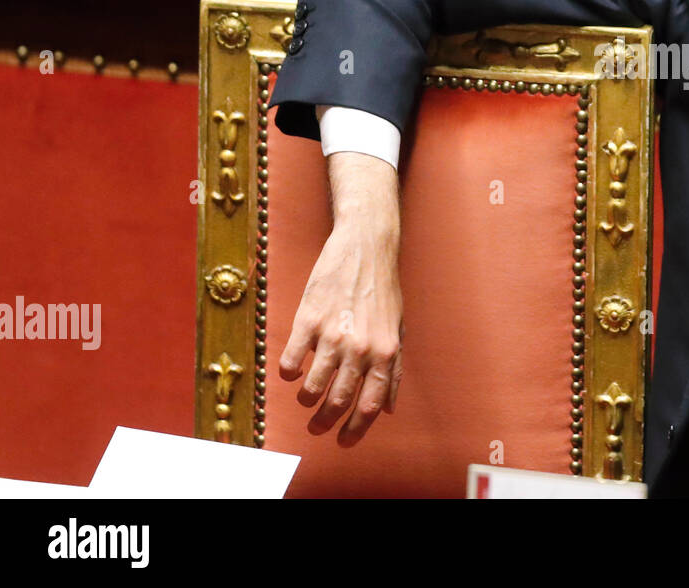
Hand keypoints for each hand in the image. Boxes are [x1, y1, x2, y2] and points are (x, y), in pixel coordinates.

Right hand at [279, 151, 402, 444]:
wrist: (366, 247)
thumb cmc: (383, 290)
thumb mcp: (399, 330)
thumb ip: (394, 370)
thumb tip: (389, 408)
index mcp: (386, 352)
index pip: (370, 404)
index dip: (356, 429)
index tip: (344, 440)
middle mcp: (361, 347)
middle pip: (338, 401)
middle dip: (326, 422)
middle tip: (318, 427)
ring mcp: (333, 334)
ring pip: (312, 387)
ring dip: (307, 399)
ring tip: (306, 398)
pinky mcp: (308, 318)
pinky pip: (291, 360)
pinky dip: (289, 372)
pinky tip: (292, 370)